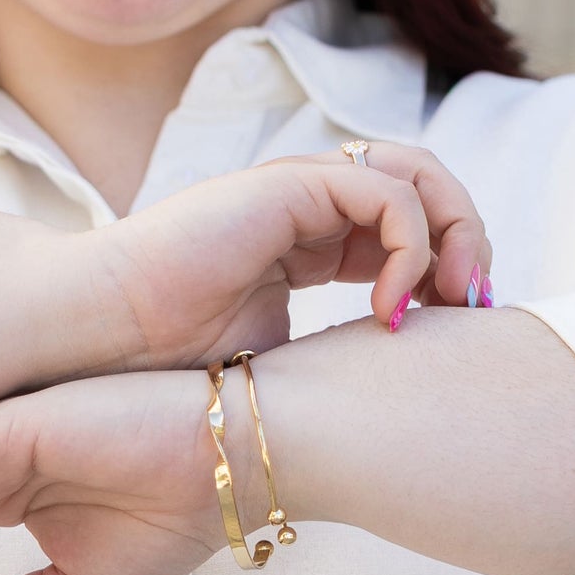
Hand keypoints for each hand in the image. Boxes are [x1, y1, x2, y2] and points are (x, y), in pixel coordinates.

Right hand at [89, 144, 491, 371]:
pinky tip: (390, 309)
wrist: (100, 336)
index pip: (409, 228)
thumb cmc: (164, 361)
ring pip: (418, 177)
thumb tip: (385, 397)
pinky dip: (409, 247)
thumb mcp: (276, 364)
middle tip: (473, 307)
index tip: (461, 330)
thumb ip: (330, 356)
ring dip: (454, 235)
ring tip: (450, 300)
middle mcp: (309, 204)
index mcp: (309, 240)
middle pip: (427, 191)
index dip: (448, 270)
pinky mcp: (287, 186)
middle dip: (467, 244)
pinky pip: (384, 194)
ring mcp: (299, 189)